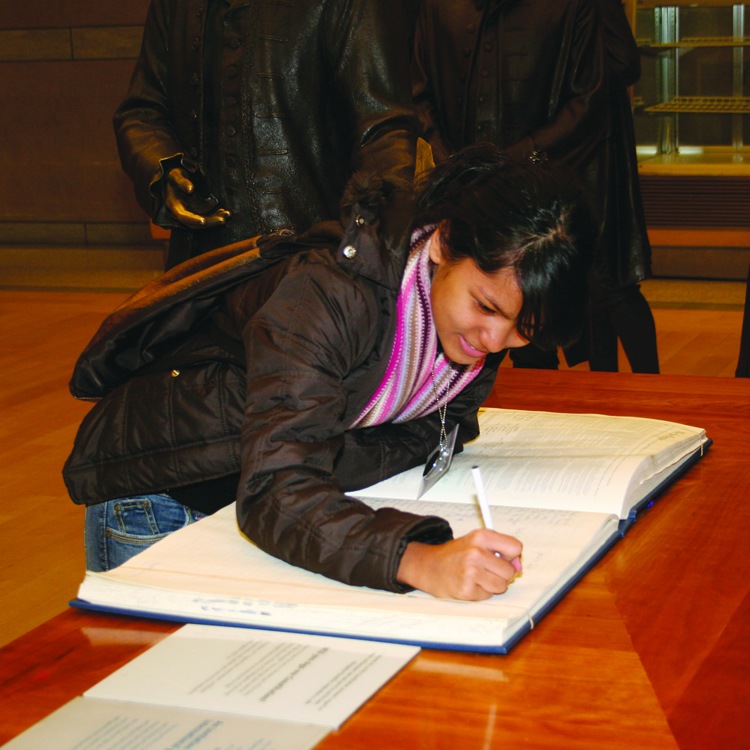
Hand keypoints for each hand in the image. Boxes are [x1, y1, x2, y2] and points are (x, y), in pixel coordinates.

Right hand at [165, 167, 230, 228]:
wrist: (179, 179)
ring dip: (216, 221)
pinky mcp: (199, 212)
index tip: (203, 221)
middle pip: (195, 224)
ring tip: (228, 215)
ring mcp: (192, 214)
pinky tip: (226, 213)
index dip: (192, 220)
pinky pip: (209, 218)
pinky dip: (217, 216)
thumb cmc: (175, 176)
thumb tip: (190, 189)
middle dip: (210, 223)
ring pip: (204, 222)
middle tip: (222, 220)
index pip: (183, 216)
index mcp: (174, 205)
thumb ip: (182, 182)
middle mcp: (183, 213)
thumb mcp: (176, 175)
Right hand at [397, 529, 522, 599]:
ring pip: (501, 585)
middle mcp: (476, 552)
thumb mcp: (475, 542)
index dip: (512, 556)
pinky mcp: (466, 589)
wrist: (429, 566)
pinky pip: (488, 595)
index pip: (515, 547)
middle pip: (510, 571)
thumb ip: (499, 549)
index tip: (504, 558)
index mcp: (480, 536)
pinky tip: (469, 584)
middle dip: (501, 573)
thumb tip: (518, 567)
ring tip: (477, 577)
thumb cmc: (454, 555)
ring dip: (492, 585)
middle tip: (486, 569)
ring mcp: (471, 572)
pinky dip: (481, 593)